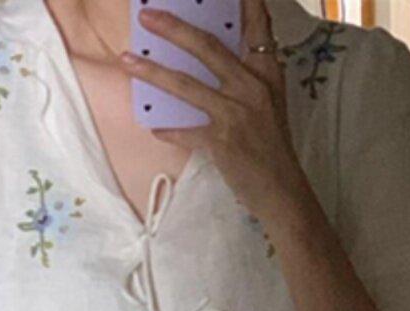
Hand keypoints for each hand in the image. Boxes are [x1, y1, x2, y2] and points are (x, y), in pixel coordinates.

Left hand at [120, 0, 309, 225]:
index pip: (256, 25)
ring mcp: (236, 114)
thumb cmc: (272, 148)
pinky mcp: (222, 143)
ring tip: (127, 60)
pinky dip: (167, 129)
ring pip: (187, 85)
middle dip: (173, 28)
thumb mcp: (269, 103)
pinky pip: (185, 131)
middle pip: (208, 47)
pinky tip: (153, 124)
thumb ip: (246, 76)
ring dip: (153, 72)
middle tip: (147, 15)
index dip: (244, 2)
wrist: (282, 192)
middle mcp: (252, 87)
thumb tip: (213, 54)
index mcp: (266, 73)